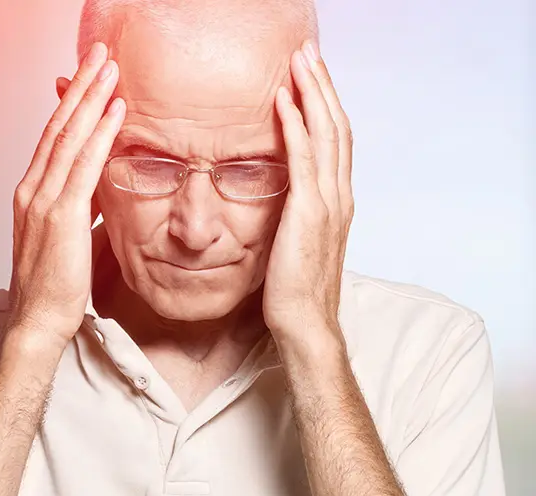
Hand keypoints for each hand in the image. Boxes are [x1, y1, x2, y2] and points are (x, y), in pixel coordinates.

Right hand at [8, 42, 125, 346]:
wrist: (36, 322)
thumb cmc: (51, 287)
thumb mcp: (66, 237)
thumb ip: (80, 208)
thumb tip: (101, 192)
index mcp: (31, 193)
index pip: (51, 137)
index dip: (70, 102)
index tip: (86, 75)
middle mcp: (32, 190)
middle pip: (57, 126)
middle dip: (79, 86)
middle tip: (98, 52)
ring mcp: (42, 201)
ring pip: (68, 137)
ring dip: (91, 98)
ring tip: (110, 67)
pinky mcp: (61, 217)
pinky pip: (84, 165)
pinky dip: (101, 133)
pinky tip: (116, 110)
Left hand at [263, 41, 353, 345]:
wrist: (307, 324)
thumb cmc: (297, 291)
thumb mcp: (295, 242)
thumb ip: (293, 214)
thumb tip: (276, 199)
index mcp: (337, 201)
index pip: (336, 140)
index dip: (325, 104)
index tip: (311, 76)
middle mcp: (339, 195)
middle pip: (336, 126)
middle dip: (322, 86)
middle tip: (308, 52)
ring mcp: (328, 203)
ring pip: (326, 134)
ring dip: (312, 93)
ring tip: (299, 62)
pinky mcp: (309, 212)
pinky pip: (303, 159)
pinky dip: (295, 126)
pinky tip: (284, 102)